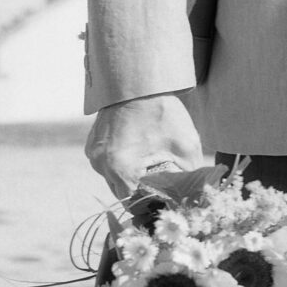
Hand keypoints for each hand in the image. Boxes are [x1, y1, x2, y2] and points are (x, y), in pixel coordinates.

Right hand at [86, 93, 204, 198]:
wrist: (139, 81)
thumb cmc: (164, 111)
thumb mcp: (187, 147)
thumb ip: (190, 178)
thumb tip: (194, 198)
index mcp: (121, 168)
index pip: (135, 205)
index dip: (152, 206)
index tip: (167, 201)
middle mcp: (101, 165)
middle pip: (123, 194)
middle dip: (142, 193)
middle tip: (162, 185)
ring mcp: (93, 154)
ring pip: (114, 180)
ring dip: (132, 178)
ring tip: (152, 167)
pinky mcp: (92, 144)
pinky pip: (108, 165)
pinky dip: (122, 164)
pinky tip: (139, 153)